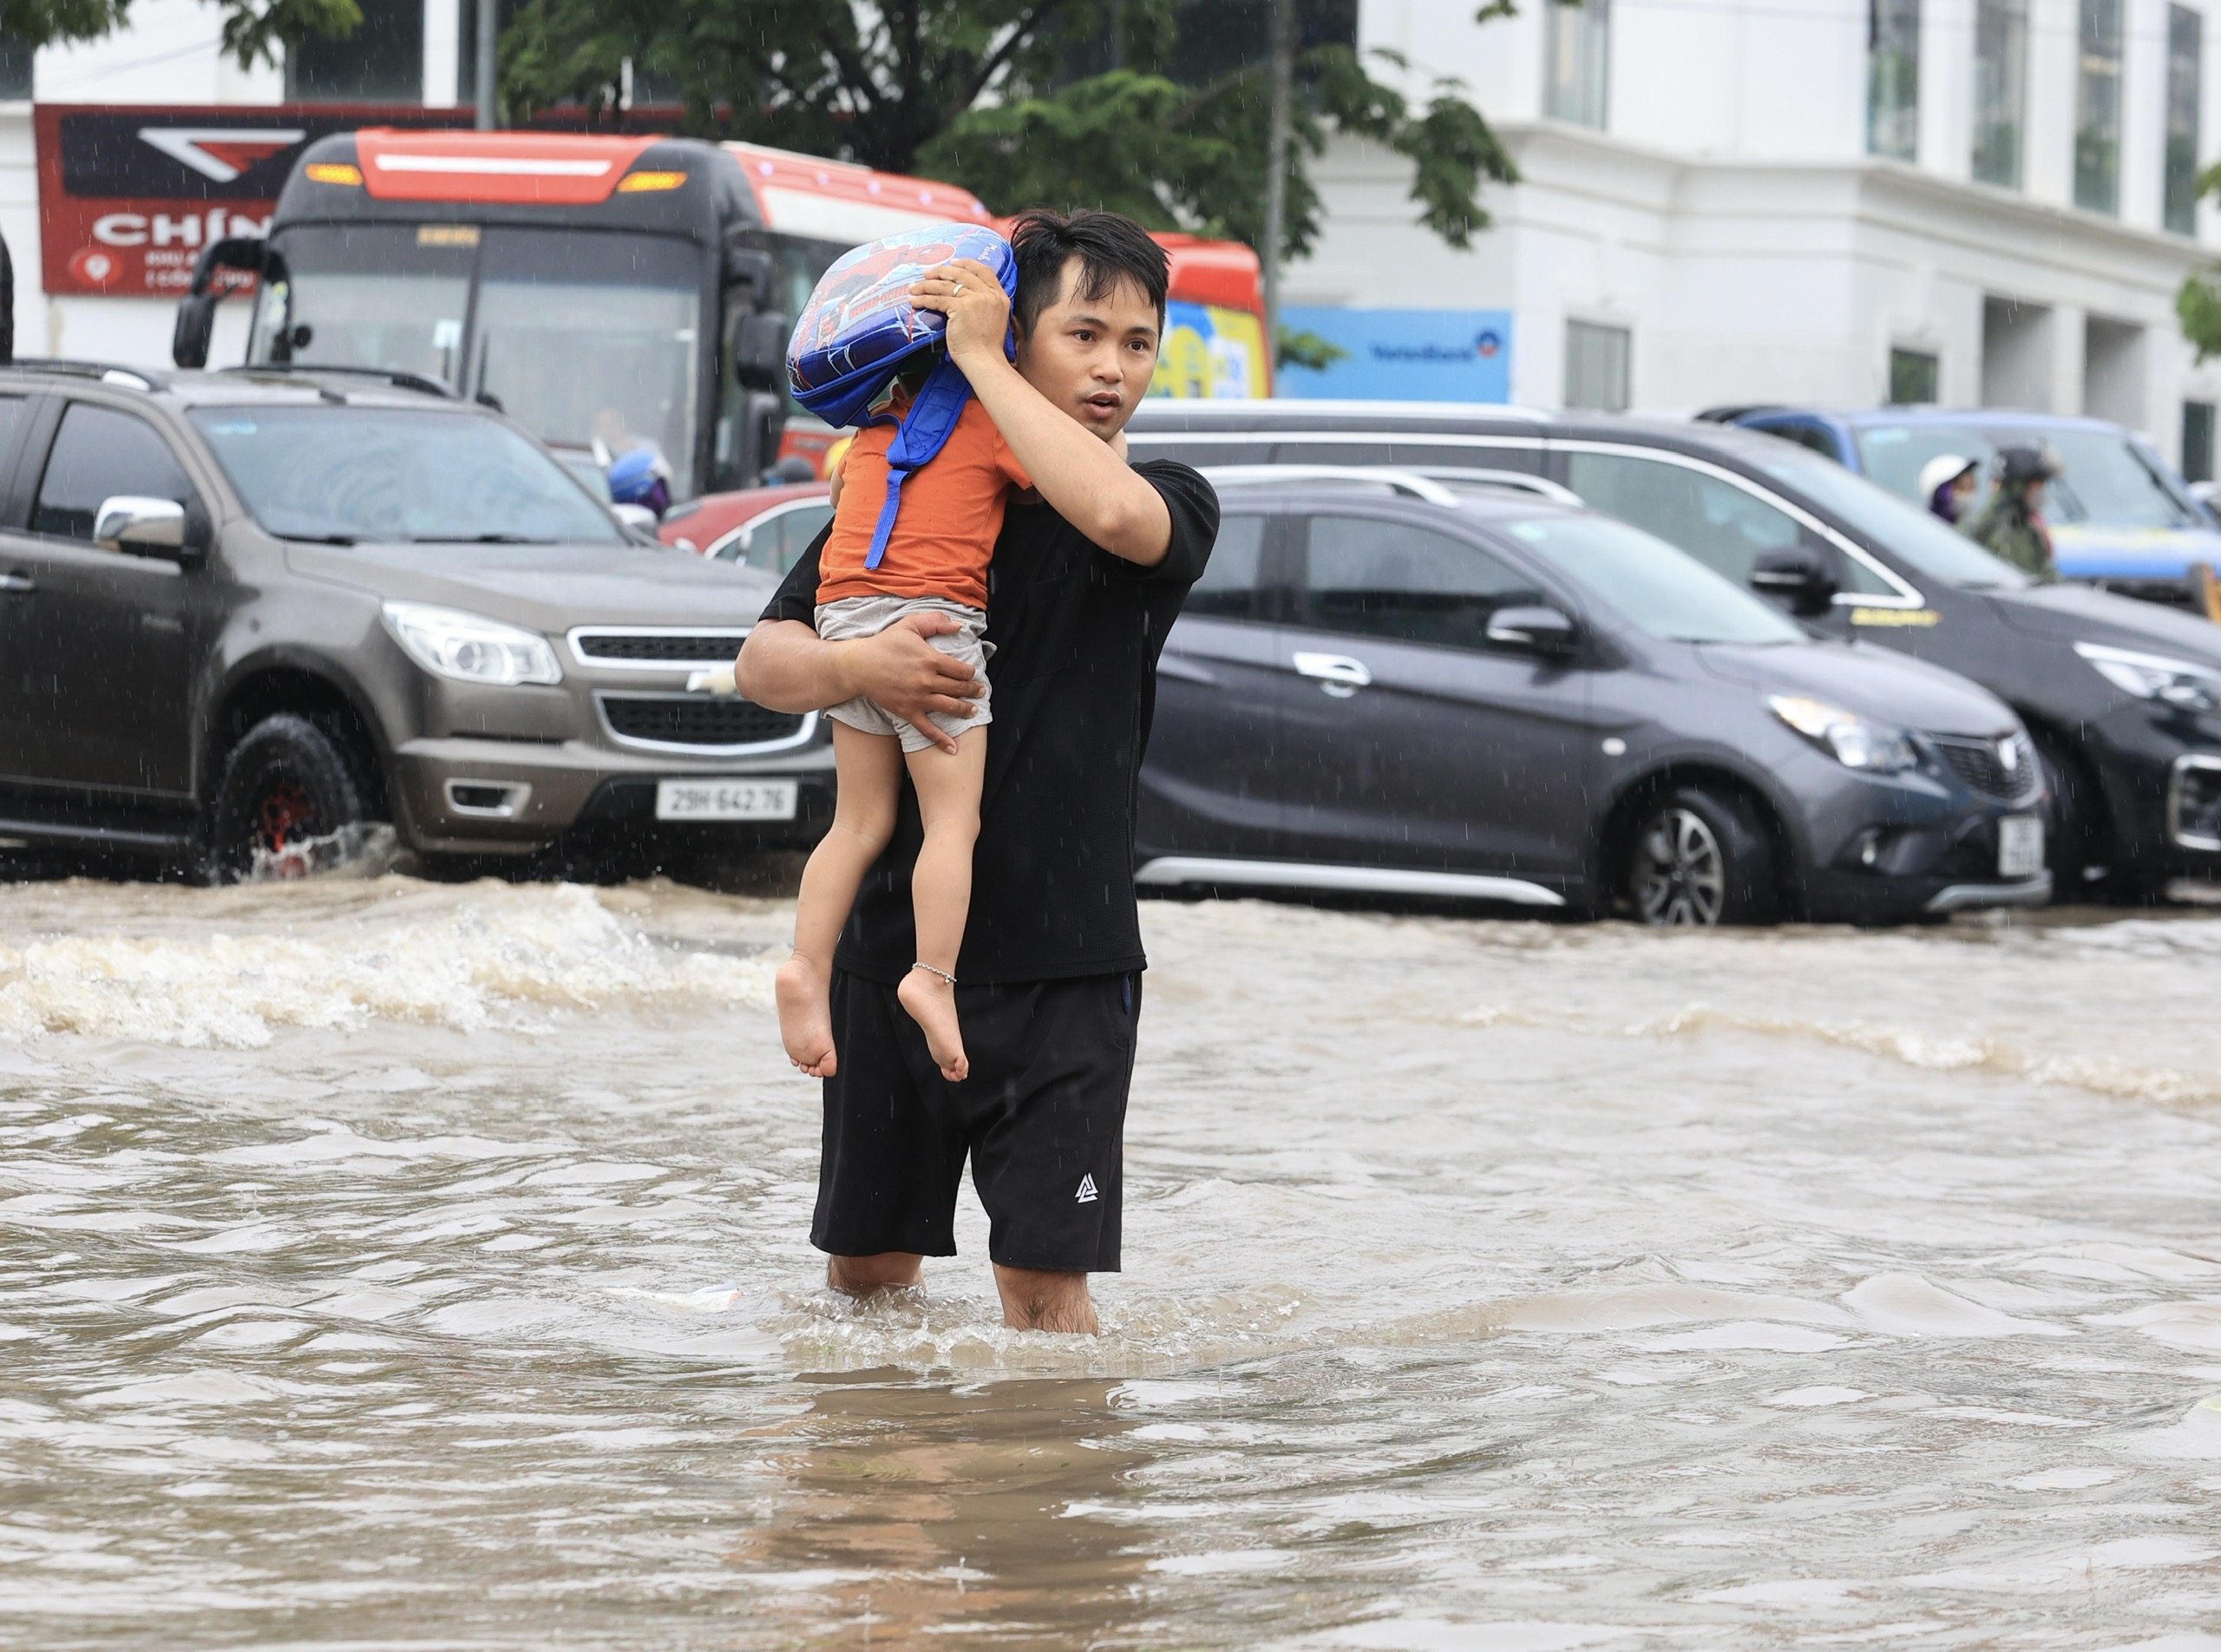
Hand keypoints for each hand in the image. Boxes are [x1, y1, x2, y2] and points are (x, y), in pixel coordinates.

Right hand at [837, 611, 982, 752]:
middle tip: (980, 691)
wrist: (859, 665)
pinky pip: (928, 729)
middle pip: (960, 688)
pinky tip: (953, 748)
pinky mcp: (907, 712)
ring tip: (972, 710)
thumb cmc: (884, 644)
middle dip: (974, 690)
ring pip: (950, 707)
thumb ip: (936, 621)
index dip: (971, 672)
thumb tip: (959, 625)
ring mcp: (918, 698)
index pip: (962, 669)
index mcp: (930, 659)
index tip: (972, 673)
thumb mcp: (910, 624)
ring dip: (965, 710)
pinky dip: (941, 740)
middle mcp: (926, 680)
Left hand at [909, 258, 1010, 373]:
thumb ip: (984, 306)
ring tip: (914, 287)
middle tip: (927, 274)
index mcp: (1000, 296)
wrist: (985, 361)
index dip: (967, 264)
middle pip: (962, 274)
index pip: (984, 271)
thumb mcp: (993, 320)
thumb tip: (965, 299)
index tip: (953, 263)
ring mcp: (975, 299)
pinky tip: (915, 300)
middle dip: (941, 271)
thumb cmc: (986, 348)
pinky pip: (938, 299)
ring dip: (926, 285)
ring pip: (946, 285)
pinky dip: (924, 299)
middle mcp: (989, 294)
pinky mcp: (961, 307)